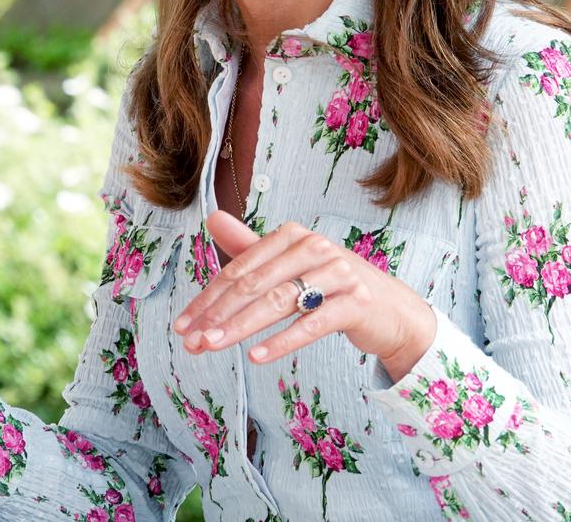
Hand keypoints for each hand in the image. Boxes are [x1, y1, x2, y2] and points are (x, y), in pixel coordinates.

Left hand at [173, 211, 435, 381]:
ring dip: (240, 327)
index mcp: (293, 234)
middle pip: (255, 284)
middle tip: (191, 341)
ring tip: (211, 347)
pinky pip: (312, 323)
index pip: (240, 268)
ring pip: (279, 302)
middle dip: (218, 314)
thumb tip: (211, 217)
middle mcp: (315, 247)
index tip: (183, 324)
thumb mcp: (288, 263)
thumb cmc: (330, 284)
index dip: (209, 297)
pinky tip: (256, 356)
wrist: (389, 307)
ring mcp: (338, 273)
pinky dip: (281, 340)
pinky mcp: (355, 302)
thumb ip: (249, 246)